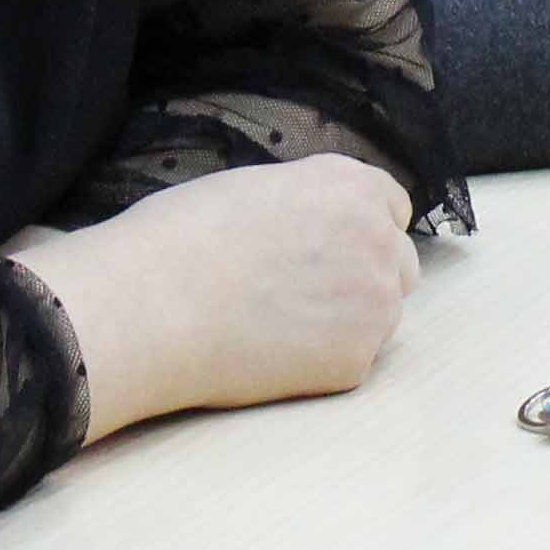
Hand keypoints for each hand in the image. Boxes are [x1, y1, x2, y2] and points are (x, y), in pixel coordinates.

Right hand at [24, 154, 420, 443]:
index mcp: (349, 185)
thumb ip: (305, 204)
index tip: (333, 250)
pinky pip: (350, 362)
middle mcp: (377, 239)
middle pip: (398, 264)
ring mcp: (374, 304)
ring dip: (346, 322)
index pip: (392, 207)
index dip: (361, 230)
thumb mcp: (252, 188)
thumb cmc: (179, 238)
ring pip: (379, 317)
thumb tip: (309, 228)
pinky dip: (319, 364)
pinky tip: (269, 355)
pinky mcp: (354, 362)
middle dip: (365, 278)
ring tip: (278, 326)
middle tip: (306, 295)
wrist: (151, 307)